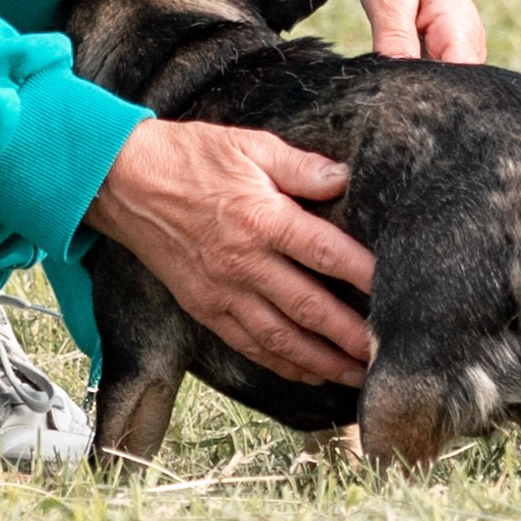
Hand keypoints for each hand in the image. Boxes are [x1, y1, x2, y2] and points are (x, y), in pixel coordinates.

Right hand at [86, 118, 373, 385]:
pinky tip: (310, 373)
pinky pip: (248, 344)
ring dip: (323, 361)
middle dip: (351, 335)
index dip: (363, 273)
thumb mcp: (248, 145)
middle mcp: (243, 262)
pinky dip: (282, 364)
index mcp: (260, 218)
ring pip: (281, 338)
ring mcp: (221, 291)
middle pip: (308, 307)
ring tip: (359, 375)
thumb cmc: (189, 156)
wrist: (122, 181)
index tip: (397, 289)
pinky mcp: (203, 307)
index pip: (325, 252)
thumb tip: (345, 178)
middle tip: (388, 352)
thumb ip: (300, 166)